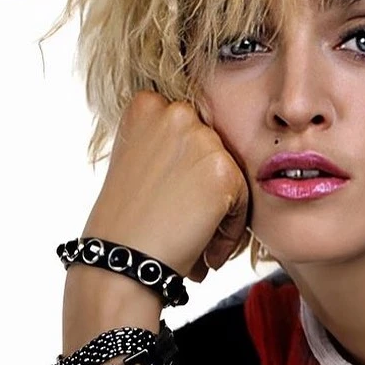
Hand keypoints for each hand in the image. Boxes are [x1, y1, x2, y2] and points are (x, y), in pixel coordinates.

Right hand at [81, 90, 248, 283]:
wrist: (121, 259)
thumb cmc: (126, 221)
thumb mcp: (137, 162)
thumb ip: (168, 145)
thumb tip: (208, 153)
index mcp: (147, 105)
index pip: (191, 128)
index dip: (187, 167)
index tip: (174, 196)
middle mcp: (175, 113)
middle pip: (214, 149)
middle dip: (205, 187)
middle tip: (185, 220)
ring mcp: (201, 139)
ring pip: (230, 175)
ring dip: (220, 209)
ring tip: (195, 240)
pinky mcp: (223, 170)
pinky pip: (243, 200)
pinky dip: (230, 230)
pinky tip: (206, 252)